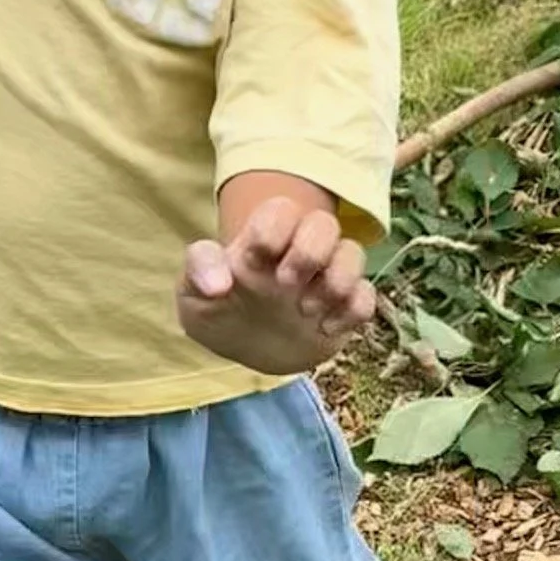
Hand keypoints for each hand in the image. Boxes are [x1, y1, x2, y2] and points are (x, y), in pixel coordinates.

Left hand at [177, 195, 376, 377]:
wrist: (245, 350)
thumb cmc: (218, 313)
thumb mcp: (192, 297)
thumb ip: (198, 273)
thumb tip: (217, 285)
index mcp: (261, 241)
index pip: (280, 210)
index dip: (273, 230)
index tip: (254, 263)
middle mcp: (297, 253)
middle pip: (324, 223)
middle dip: (309, 252)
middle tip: (286, 286)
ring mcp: (323, 280)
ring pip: (353, 253)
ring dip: (336, 282)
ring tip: (307, 313)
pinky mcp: (342, 308)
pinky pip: (366, 296)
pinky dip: (353, 311)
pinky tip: (326, 330)